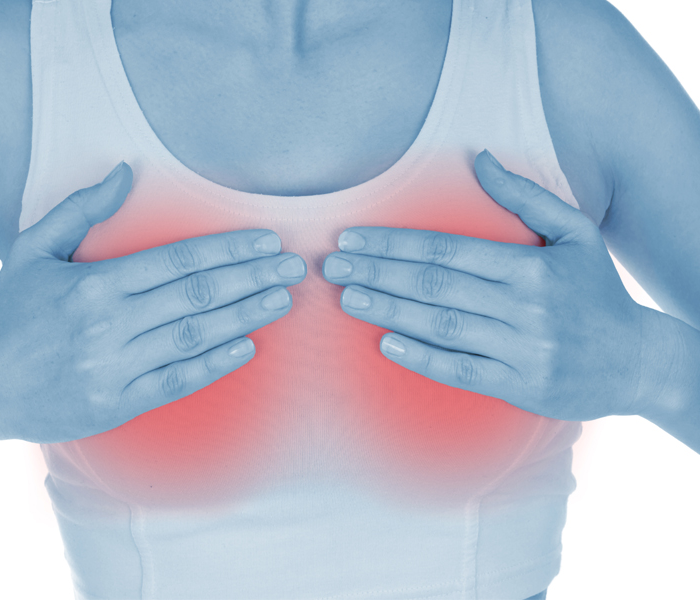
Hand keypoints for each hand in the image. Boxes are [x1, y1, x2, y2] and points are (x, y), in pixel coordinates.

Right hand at [0, 162, 306, 443]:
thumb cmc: (10, 314)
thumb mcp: (33, 250)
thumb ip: (80, 210)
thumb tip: (124, 172)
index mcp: (93, 284)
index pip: (178, 260)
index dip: (228, 248)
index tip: (265, 240)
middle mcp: (108, 325)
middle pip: (197, 296)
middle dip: (251, 278)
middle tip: (292, 266)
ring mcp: (114, 368)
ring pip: (194, 337)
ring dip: (245, 317)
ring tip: (281, 300)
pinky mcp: (116, 404)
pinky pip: (177, 382)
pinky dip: (214, 364)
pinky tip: (248, 347)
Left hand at [322, 149, 646, 421]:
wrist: (637, 360)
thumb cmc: (597, 292)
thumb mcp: (575, 233)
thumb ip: (525, 195)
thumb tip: (479, 157)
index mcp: (531, 266)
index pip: (447, 250)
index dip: (394, 244)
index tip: (353, 239)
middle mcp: (525, 307)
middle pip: (435, 286)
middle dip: (378, 274)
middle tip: (332, 267)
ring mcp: (522, 349)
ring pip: (441, 325)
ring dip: (388, 311)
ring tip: (347, 298)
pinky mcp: (520, 387)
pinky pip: (461, 372)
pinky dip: (421, 358)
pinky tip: (385, 343)